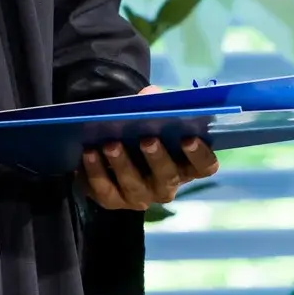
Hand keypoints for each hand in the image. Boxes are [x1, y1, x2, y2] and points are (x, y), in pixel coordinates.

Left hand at [76, 85, 218, 210]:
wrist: (113, 144)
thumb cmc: (142, 129)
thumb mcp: (152, 115)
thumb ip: (156, 105)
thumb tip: (150, 95)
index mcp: (186, 165)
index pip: (204, 167)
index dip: (199, 155)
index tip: (189, 138)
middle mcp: (166, 186)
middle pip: (168, 177)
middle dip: (157, 159)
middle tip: (147, 139)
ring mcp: (140, 196)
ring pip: (135, 187)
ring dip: (123, 165)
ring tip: (111, 144)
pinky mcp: (113, 199)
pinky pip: (105, 190)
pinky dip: (96, 171)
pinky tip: (89, 153)